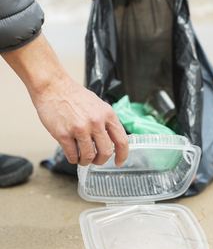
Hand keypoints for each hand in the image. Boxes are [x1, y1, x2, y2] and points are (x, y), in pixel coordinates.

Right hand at [2, 34, 128, 166]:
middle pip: (106, 152)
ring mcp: (80, 129)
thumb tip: (111, 138)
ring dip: (86, 161)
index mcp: (107, 114)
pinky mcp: (63, 134)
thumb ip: (106, 121)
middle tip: (96, 160)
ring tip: (82, 157)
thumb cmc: (74, 95)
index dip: (122, 154)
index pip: (121, 139)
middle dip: (101, 160)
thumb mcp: (98, 104)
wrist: (53, 87)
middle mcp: (96, 122)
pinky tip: (72, 155)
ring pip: (89, 156)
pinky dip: (74, 159)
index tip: (119, 161)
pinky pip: (72, 155)